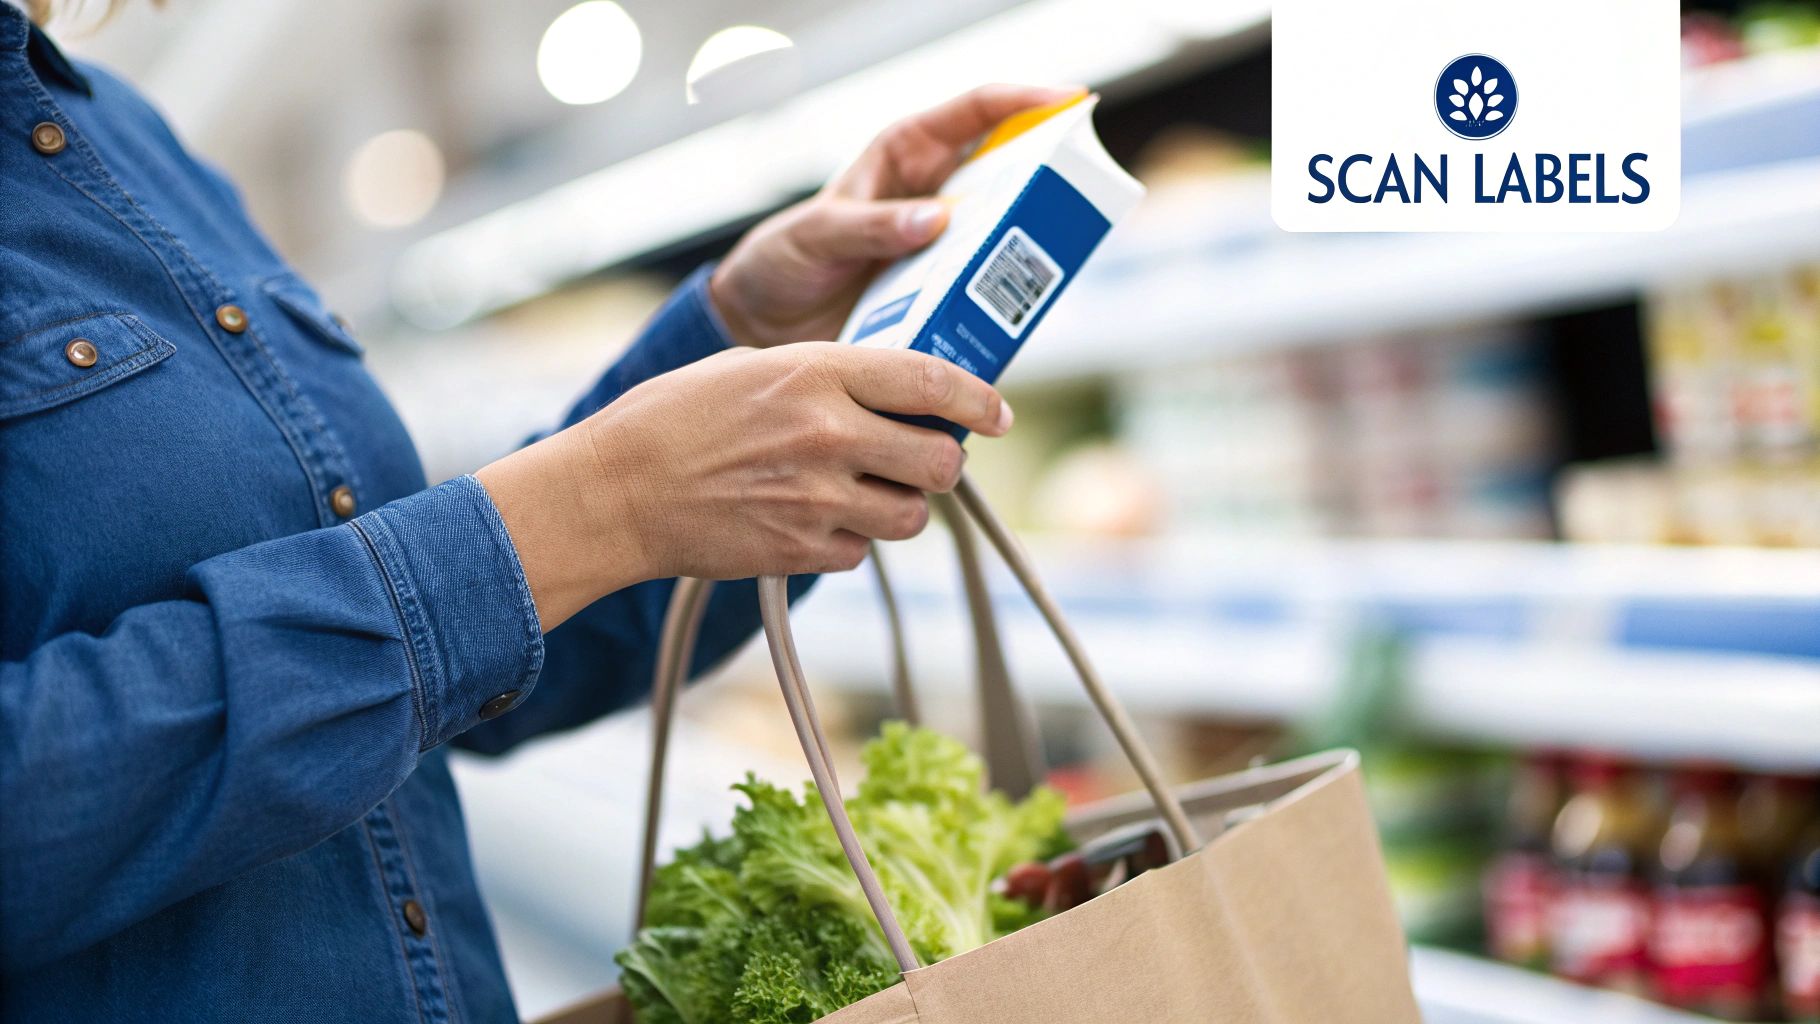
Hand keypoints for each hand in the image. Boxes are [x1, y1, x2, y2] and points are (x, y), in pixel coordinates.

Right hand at [476, 344, 1012, 629]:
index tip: (999, 415)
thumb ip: (832, 376)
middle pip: (940, 460)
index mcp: (817, 372)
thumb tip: (902, 393)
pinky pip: (862, 552)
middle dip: (940, 462)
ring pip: (911, 515)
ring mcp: (816, 497)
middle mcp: (827, 433)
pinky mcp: (800, 550)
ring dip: (900, 506)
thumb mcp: (755, 366)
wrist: (615, 490)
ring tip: (860, 491)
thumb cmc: (677, 418)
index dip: (978, 400)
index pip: (929, 381)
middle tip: (916, 458)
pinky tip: (811, 519)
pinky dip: (849, 540)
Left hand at [709, 83, 1082, 348]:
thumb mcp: (818, 235)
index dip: (1027, 101)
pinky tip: (1016, 309)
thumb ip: (871, 225)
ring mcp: (941, 242)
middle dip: (1048, 174)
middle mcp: (932, 192)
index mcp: (905, 153)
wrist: (763, 320)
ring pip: (1003, 230)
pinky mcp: (940, 288)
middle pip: (1008, 169)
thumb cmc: (784, 259)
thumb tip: (934, 220)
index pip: (977, 111)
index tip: (1071, 103)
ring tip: (1057, 253)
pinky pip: (983, 286)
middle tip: (1083, 189)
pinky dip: (1001, 295)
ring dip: (1030, 242)